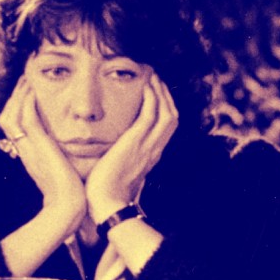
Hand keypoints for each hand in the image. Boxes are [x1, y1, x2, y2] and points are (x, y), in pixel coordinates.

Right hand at [0, 73, 84, 229]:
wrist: (68, 207)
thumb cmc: (71, 191)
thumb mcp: (62, 168)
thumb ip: (61, 154)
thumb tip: (72, 145)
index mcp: (29, 154)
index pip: (13, 124)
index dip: (16, 106)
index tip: (27, 90)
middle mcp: (24, 149)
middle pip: (7, 116)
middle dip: (14, 95)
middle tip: (24, 78)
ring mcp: (29, 148)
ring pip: (12, 114)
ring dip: (18, 94)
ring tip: (27, 78)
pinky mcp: (39, 147)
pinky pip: (26, 119)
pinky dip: (27, 103)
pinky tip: (33, 90)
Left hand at [86, 74, 176, 221]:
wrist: (107, 204)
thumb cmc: (107, 192)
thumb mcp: (119, 172)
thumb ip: (121, 160)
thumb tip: (109, 153)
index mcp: (151, 156)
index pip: (166, 128)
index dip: (165, 108)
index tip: (156, 93)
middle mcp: (154, 149)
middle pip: (172, 117)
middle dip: (167, 95)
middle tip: (157, 78)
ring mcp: (148, 145)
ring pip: (166, 112)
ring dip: (161, 92)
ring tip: (153, 76)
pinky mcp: (137, 142)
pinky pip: (151, 114)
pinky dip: (152, 98)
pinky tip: (146, 85)